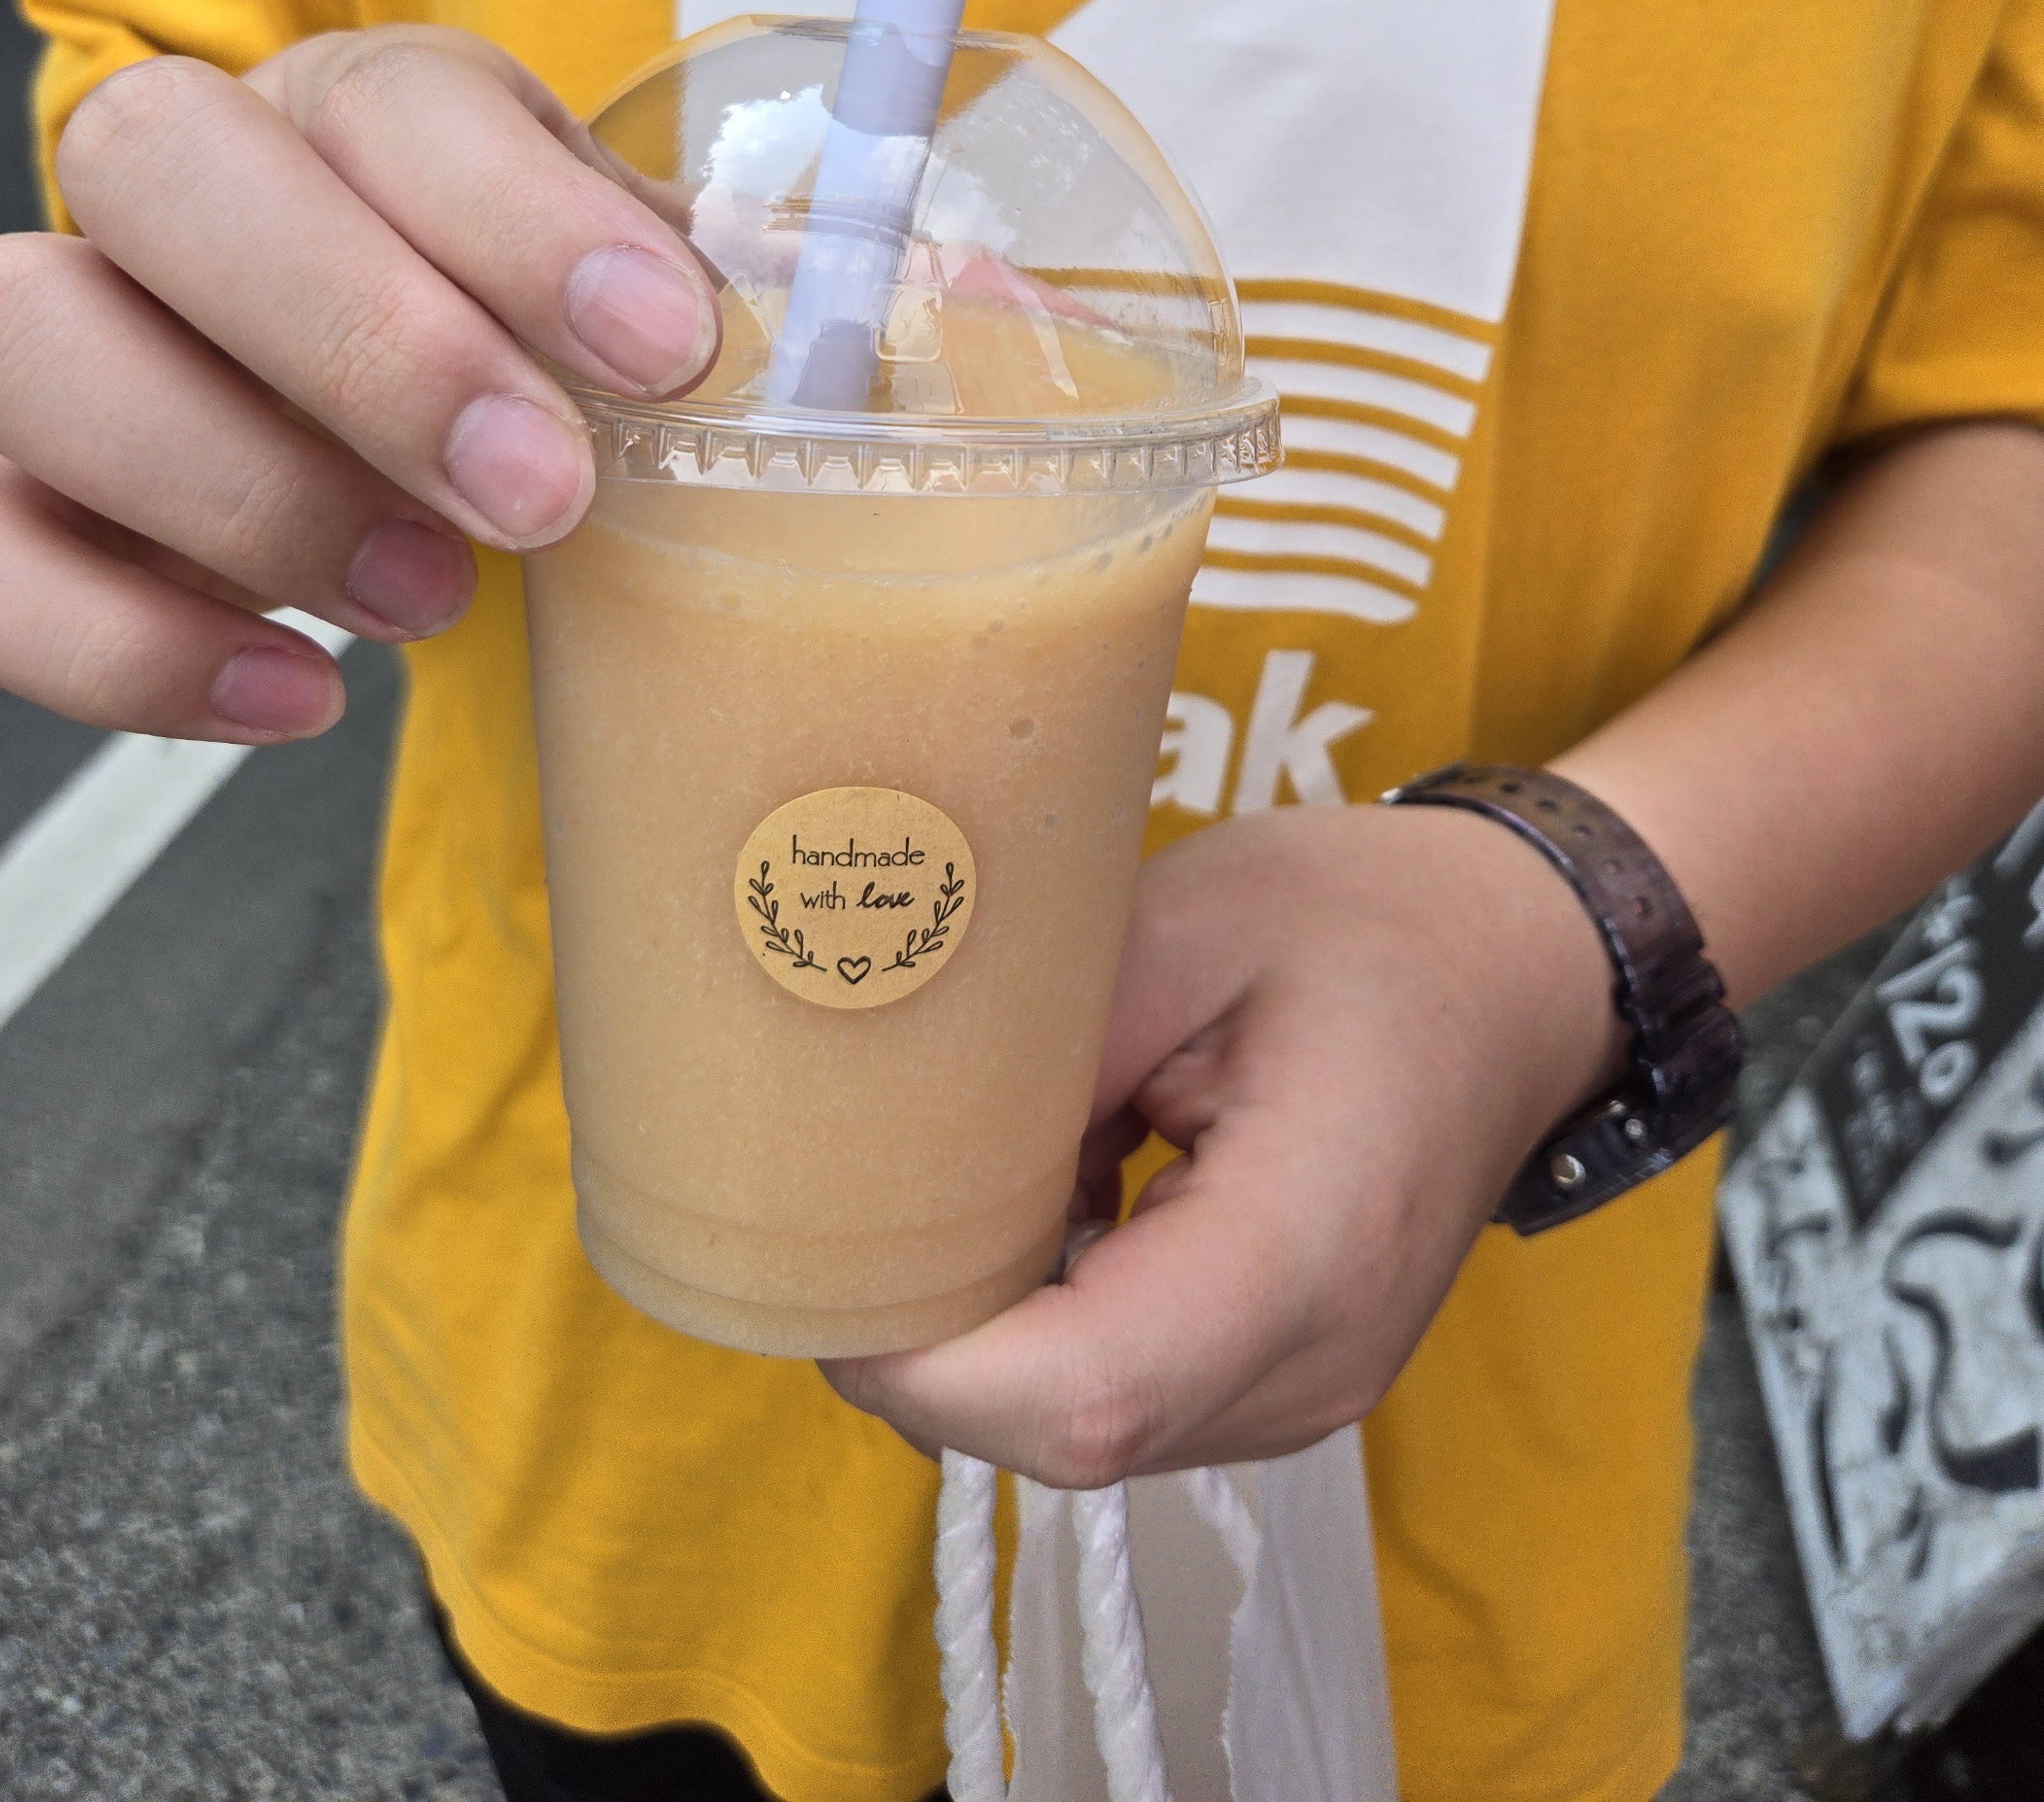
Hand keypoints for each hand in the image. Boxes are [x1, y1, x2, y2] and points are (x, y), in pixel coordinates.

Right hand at [0, 29, 716, 740]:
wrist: (400, 465)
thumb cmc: (523, 373)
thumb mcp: (637, 315)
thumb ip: (744, 303)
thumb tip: (936, 308)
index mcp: (356, 112)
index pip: (391, 96)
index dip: (518, 215)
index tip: (661, 348)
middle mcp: (184, 193)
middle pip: (156, 159)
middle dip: (356, 331)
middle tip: (533, 491)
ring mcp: (62, 337)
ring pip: (21, 331)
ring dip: (233, 478)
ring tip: (425, 601)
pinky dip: (121, 640)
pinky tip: (294, 696)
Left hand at [824, 802, 1622, 1484]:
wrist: (1519, 967)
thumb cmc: (1366, 922)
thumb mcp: (1182, 927)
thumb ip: (1038, 1052)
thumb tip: (882, 1156)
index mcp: (1305, 1248)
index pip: (1082, 1393)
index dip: (928, 1359)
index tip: (833, 1261)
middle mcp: (1312, 1363)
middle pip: (1061, 1430)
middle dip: (926, 1344)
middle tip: (856, 1198)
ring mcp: (1305, 1391)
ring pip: (1082, 1428)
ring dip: (983, 1332)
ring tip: (957, 1180)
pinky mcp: (1282, 1378)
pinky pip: (1126, 1395)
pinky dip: (1045, 1321)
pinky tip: (1040, 1200)